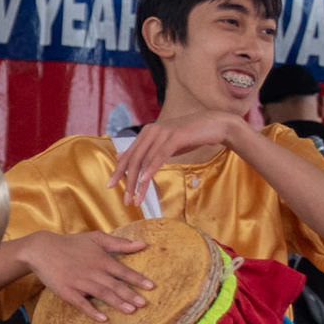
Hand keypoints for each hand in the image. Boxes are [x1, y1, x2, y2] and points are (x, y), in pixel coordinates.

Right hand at [20, 230, 152, 320]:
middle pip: (114, 285)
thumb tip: (143, 244)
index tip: (151, 286)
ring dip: (116, 302)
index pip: (122, 271)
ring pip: (101, 294)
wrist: (42, 250)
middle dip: (130, 294)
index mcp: (100, 259)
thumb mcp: (96, 238)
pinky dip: (92, 311)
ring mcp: (79, 282)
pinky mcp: (67, 291)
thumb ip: (120, 243)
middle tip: (144, 304)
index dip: (137, 279)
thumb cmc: (71, 244)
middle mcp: (92, 271)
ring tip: (131, 311)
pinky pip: (81, 303)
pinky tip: (103, 318)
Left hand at [109, 113, 244, 206]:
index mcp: (146, 133)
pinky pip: (160, 155)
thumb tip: (122, 156)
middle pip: (133, 159)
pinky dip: (151, 168)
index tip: (110, 186)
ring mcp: (163, 132)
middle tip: (125, 199)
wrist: (213, 125)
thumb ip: (146, 151)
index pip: (129, 154)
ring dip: (139, 182)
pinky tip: (145, 180)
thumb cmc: (189, 136)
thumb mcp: (164, 144)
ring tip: (136, 198)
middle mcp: (151, 131)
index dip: (119, 170)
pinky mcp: (176, 136)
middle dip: (126, 180)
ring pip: (145, 160)